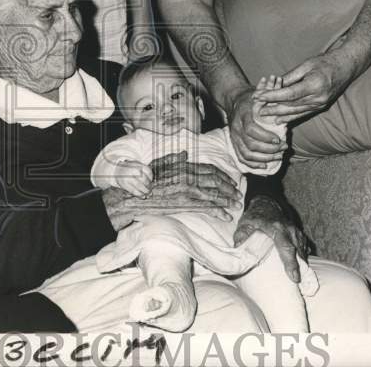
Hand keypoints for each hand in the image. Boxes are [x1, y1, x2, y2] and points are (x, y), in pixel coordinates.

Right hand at [102, 151, 242, 229]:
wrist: (133, 196)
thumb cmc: (142, 180)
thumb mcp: (157, 164)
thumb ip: (173, 159)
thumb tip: (186, 154)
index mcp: (182, 166)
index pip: (208, 169)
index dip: (222, 175)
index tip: (230, 180)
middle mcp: (187, 176)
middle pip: (215, 180)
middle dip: (229, 187)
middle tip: (237, 193)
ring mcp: (186, 191)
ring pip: (213, 194)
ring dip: (227, 199)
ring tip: (236, 204)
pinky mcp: (184, 204)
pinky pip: (206, 208)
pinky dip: (218, 211)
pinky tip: (226, 216)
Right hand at [226, 89, 287, 169]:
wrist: (233, 100)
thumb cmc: (250, 99)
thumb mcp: (259, 95)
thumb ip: (270, 101)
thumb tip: (285, 107)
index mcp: (242, 114)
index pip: (251, 129)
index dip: (265, 137)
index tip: (278, 139)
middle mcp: (236, 127)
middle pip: (250, 144)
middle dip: (269, 149)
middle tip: (283, 148)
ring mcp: (234, 137)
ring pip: (246, 154)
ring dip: (264, 158)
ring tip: (278, 156)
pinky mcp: (234, 143)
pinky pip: (241, 158)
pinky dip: (253, 164)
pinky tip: (265, 165)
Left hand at [234, 196, 308, 283]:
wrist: (266, 204)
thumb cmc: (254, 217)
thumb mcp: (244, 225)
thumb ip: (241, 237)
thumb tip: (239, 252)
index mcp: (276, 228)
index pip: (286, 247)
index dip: (291, 263)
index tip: (294, 277)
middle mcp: (290, 229)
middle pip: (297, 251)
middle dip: (300, 268)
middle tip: (299, 283)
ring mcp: (296, 231)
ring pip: (302, 250)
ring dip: (302, 264)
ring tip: (300, 279)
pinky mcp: (299, 234)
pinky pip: (304, 248)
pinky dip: (302, 258)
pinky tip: (300, 268)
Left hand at [256, 49, 357, 121]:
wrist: (346, 67)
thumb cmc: (325, 62)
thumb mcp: (306, 65)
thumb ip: (290, 77)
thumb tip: (274, 85)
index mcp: (314, 85)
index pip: (288, 94)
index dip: (272, 96)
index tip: (258, 96)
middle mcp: (317, 98)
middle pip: (290, 105)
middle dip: (272, 107)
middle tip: (257, 108)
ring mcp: (320, 104)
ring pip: (295, 112)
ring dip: (279, 114)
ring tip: (264, 115)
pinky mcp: (320, 107)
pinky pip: (302, 114)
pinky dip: (290, 117)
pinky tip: (279, 119)